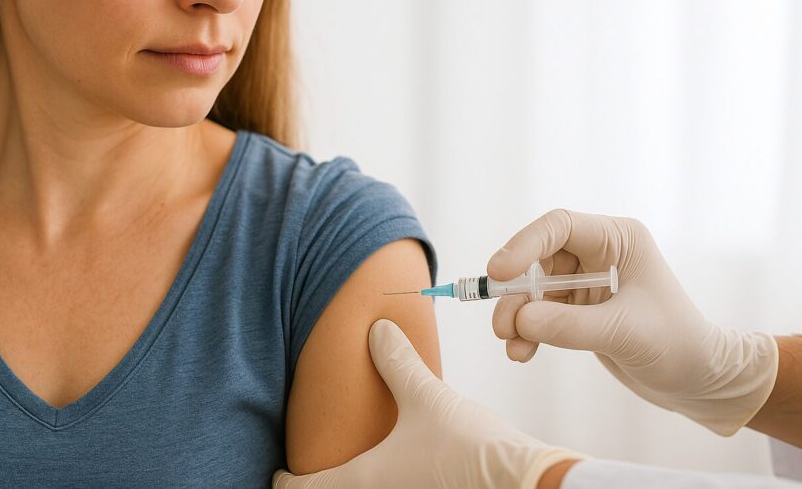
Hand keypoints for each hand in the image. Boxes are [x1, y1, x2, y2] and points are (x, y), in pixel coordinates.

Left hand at [273, 319, 582, 488]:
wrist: (522, 482)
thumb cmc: (469, 448)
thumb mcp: (426, 396)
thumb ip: (397, 362)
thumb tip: (377, 329)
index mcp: (363, 480)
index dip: (286, 480)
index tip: (279, 470)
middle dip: (320, 483)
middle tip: (316, 461)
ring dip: (352, 482)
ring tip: (353, 462)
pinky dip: (381, 484)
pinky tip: (396, 466)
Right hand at [488, 209, 778, 435]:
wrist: (700, 382)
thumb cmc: (678, 345)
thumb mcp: (624, 332)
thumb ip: (570, 325)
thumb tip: (519, 318)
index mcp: (618, 240)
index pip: (559, 227)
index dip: (524, 244)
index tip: (498, 272)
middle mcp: (599, 254)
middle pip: (539, 260)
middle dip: (517, 292)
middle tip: (501, 324)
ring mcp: (586, 283)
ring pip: (534, 290)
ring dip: (517, 316)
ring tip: (511, 345)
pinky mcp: (579, 311)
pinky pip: (540, 314)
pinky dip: (527, 332)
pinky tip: (522, 352)